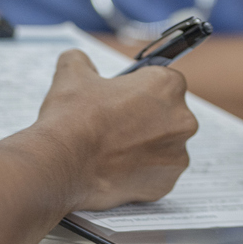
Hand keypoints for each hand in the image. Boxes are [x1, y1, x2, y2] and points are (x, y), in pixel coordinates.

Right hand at [35, 50, 196, 211]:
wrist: (60, 164)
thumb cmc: (72, 118)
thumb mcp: (72, 74)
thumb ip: (82, 60)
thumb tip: (79, 60)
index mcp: (168, 86)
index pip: (163, 82)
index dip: (140, 91)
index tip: (123, 100)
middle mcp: (182, 120)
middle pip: (168, 116)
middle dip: (146, 120)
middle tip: (115, 126)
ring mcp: (177, 155)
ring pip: (164, 147)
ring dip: (145, 148)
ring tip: (113, 151)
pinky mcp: (166, 183)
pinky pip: (157, 174)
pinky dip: (141, 173)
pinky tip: (116, 170)